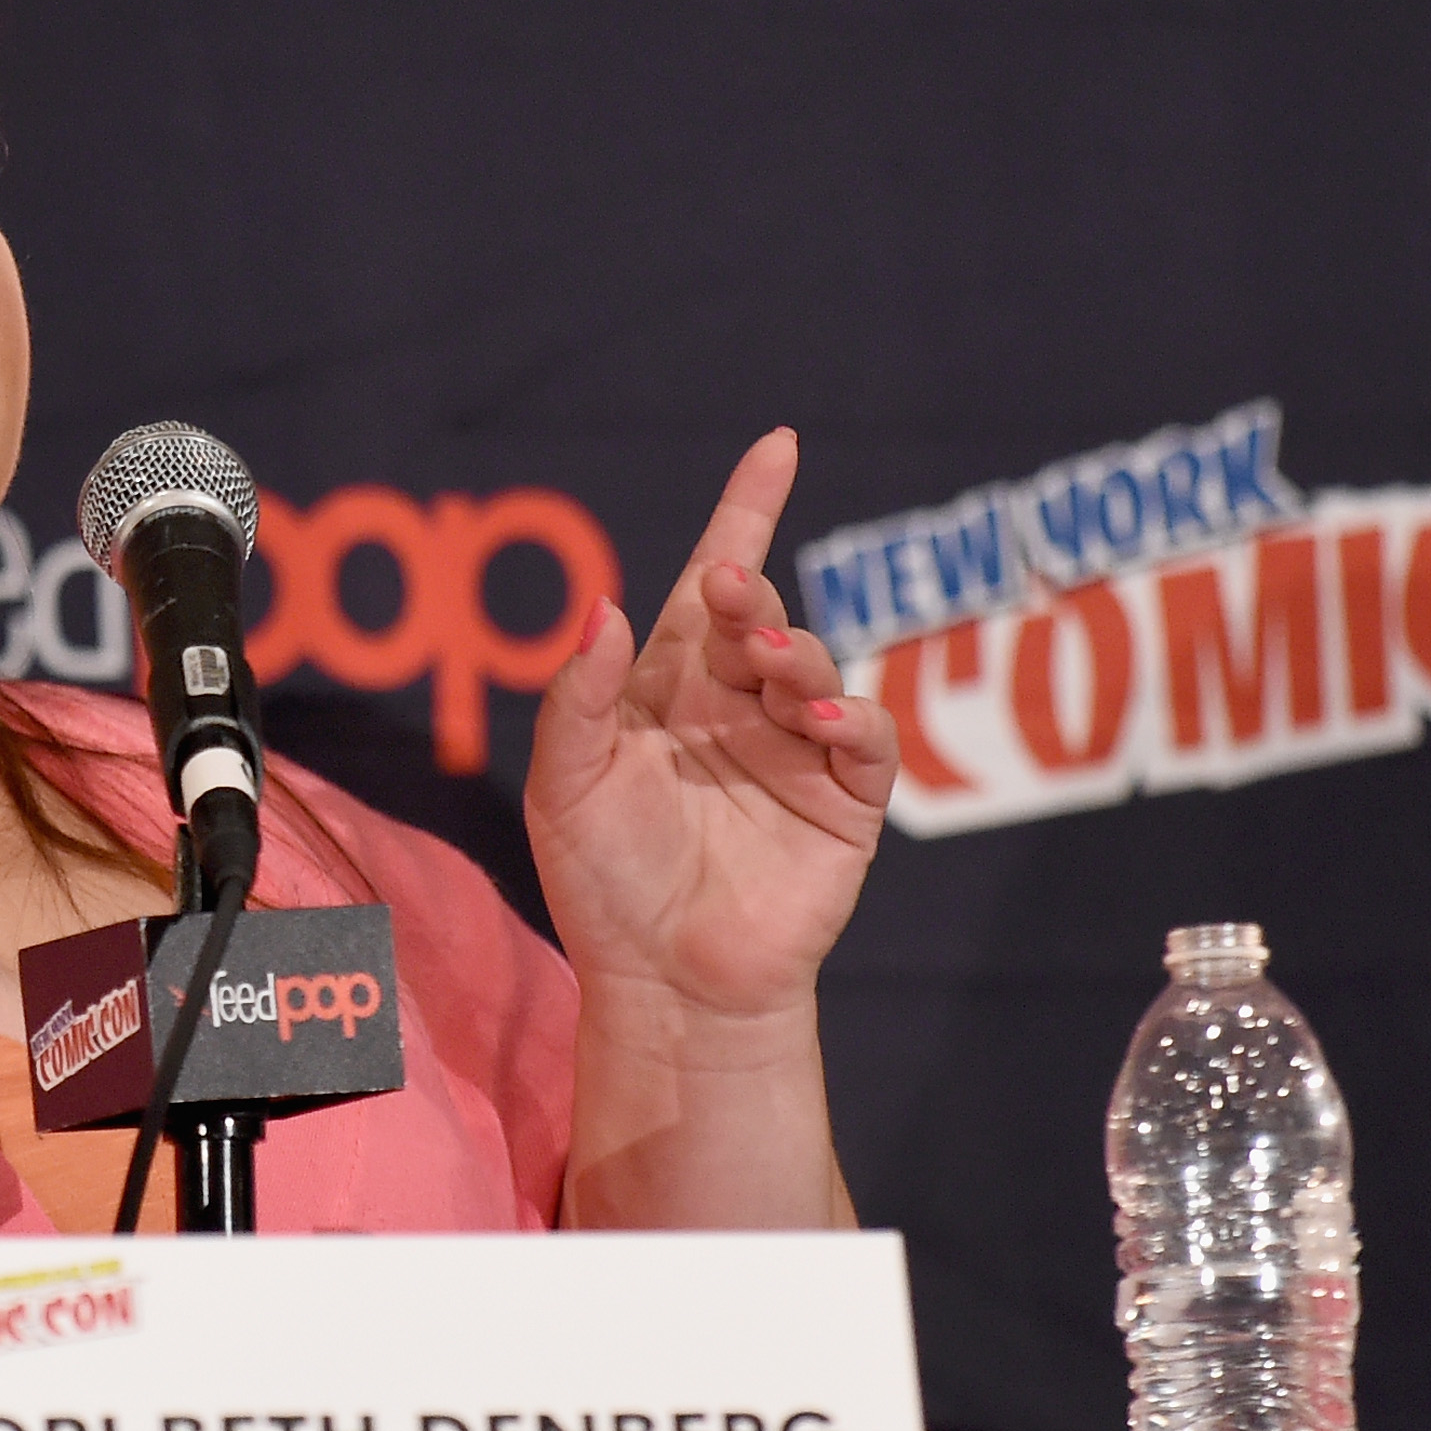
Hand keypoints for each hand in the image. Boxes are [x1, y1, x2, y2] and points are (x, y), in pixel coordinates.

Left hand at [525, 429, 896, 1030]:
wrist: (661, 984)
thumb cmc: (603, 883)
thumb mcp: (564, 786)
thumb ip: (578, 699)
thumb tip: (604, 607)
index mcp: (671, 687)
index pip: (713, 583)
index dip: (745, 514)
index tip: (777, 446)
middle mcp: (739, 705)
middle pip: (762, 620)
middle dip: (755, 595)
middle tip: (738, 591)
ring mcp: (797, 750)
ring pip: (815, 669)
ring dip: (797, 655)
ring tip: (773, 665)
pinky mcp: (844, 804)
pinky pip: (866, 744)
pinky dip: (853, 719)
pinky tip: (821, 717)